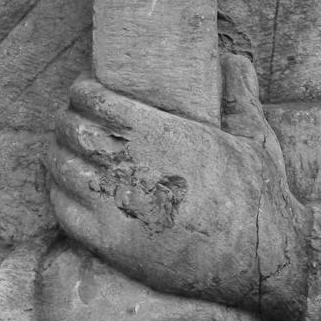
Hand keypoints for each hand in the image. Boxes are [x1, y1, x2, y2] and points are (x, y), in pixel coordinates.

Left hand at [48, 51, 309, 320]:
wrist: (264, 261)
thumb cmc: (259, 197)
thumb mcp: (253, 137)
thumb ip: (237, 95)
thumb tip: (234, 60)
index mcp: (158, 132)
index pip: (93, 99)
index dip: (80, 92)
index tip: (83, 92)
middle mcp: (131, 164)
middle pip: (70, 130)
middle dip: (66, 121)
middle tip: (71, 122)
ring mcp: (116, 206)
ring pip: (61, 168)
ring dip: (56, 155)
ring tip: (62, 152)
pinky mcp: (111, 244)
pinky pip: (63, 211)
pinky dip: (56, 194)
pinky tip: (63, 188)